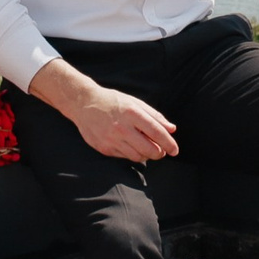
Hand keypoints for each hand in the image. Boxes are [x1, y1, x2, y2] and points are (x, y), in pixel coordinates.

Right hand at [32, 59, 178, 162]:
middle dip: (160, 153)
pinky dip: (132, 154)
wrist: (83, 103)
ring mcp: (112, 139)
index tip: (175, 150)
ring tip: (148, 149)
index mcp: (132, 113)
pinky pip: (124, 157)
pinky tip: (132, 146)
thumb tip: (172, 129)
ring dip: (147, 155)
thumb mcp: (135, 103)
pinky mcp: (104, 148)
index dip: (169, 143)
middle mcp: (122, 127)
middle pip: (149, 149)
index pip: (156, 132)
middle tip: (162, 152)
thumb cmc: (112, 101)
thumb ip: (155, 116)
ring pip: (137, 157)